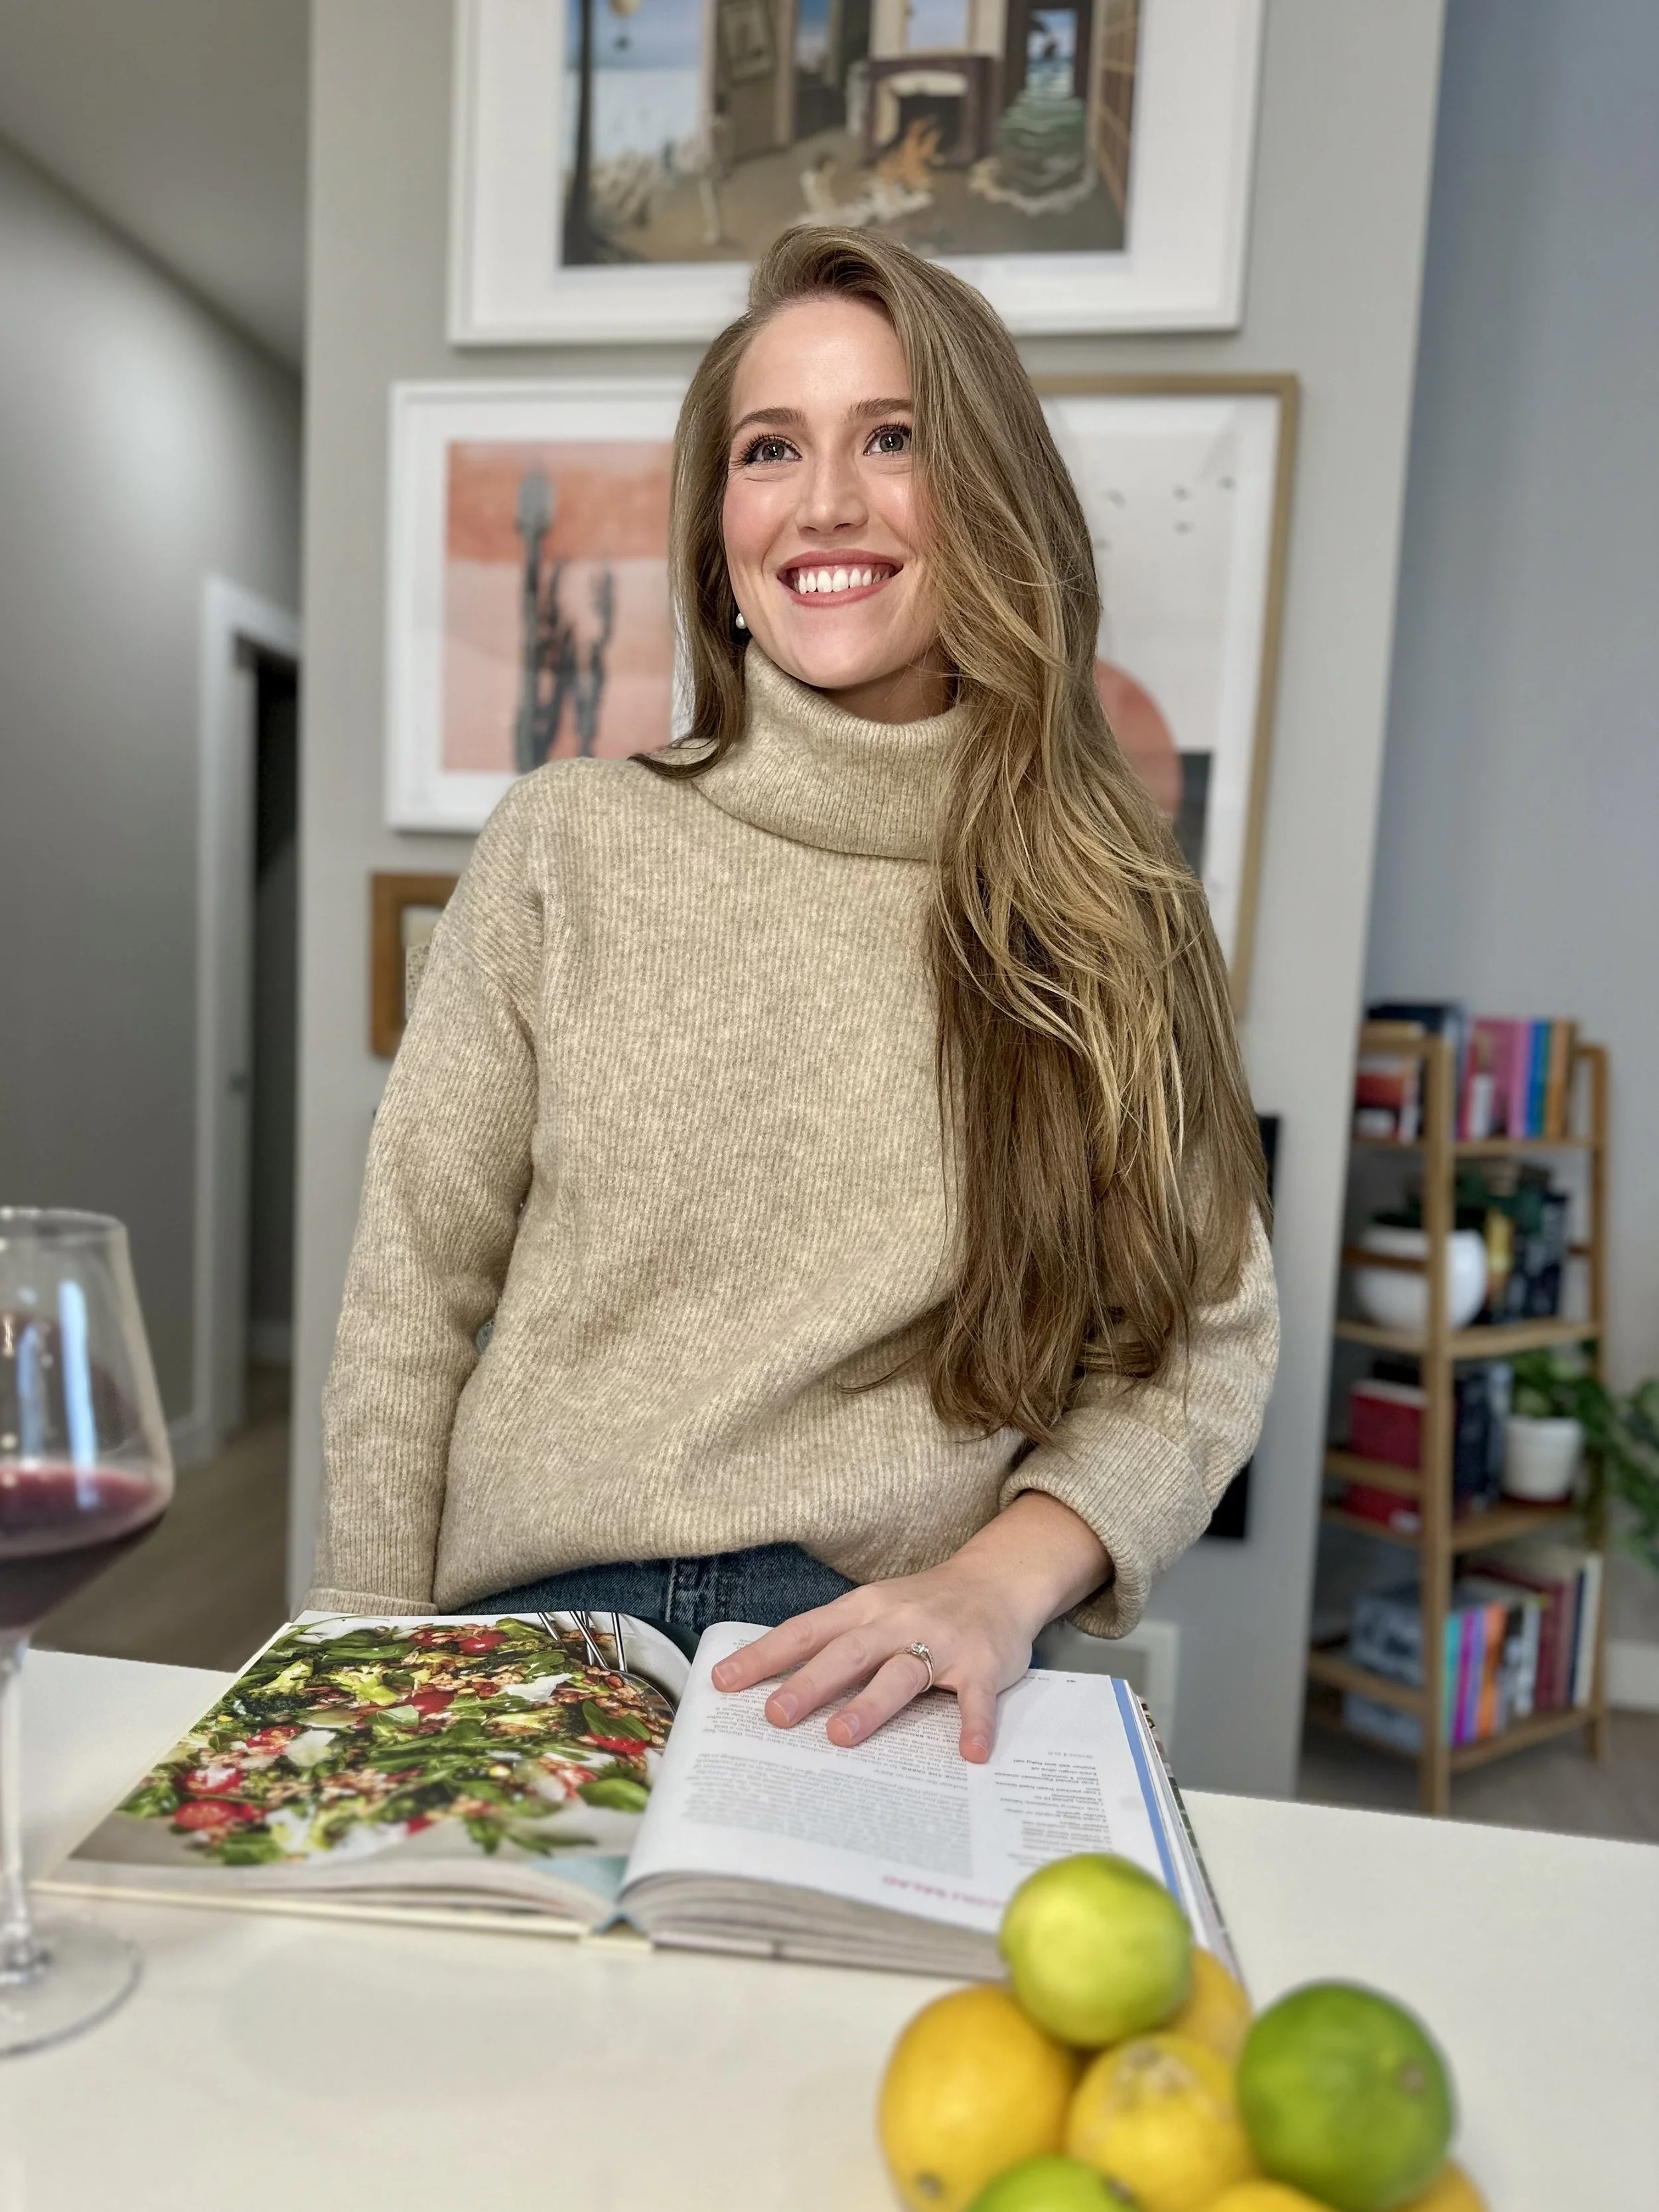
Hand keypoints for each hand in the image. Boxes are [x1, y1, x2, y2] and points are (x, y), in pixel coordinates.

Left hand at [709, 1493, 1110, 1762]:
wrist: (997, 1580)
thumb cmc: (923, 1605)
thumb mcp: (875, 1610)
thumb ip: (836, 1642)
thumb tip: (776, 1687)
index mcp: (864, 1609)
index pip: (805, 1632)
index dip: (764, 1656)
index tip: (723, 1683)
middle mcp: (896, 1622)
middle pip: (847, 1653)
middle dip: (809, 1683)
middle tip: (775, 1716)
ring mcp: (941, 1642)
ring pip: (900, 1674)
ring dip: (870, 1704)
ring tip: (842, 1736)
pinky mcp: (982, 1663)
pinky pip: (976, 1698)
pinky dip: (974, 1724)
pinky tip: (968, 1755)